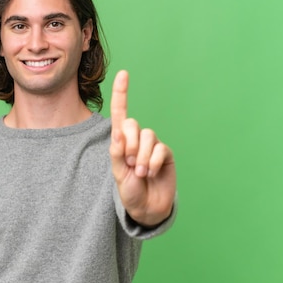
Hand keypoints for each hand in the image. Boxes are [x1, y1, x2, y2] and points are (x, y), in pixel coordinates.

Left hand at [109, 70, 176, 226]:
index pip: (120, 114)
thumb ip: (116, 153)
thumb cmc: (129, 191)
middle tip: (129, 163)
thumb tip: (118, 132)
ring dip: (142, 156)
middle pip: (133, 124)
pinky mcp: (166, 154)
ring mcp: (152, 146)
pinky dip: (154, 161)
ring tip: (140, 173)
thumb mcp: (117, 173)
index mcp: (121, 142)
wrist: (146, 208)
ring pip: (148, 135)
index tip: (124, 74)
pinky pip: (160, 148)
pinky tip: (151, 173)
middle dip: (129, 143)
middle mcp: (136, 140)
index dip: (122, 93)